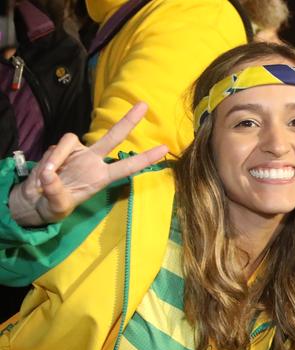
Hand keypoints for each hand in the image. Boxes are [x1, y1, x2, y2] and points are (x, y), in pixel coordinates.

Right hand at [9, 102, 168, 225]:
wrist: (35, 200)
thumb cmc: (53, 206)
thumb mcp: (56, 207)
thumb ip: (55, 192)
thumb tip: (49, 175)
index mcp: (101, 177)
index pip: (127, 166)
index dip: (146, 158)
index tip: (165, 148)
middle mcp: (93, 161)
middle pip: (113, 136)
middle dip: (129, 121)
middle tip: (144, 105)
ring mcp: (77, 152)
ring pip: (71, 139)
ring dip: (58, 157)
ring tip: (48, 177)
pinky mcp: (61, 148)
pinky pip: (56, 147)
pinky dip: (50, 159)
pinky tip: (44, 175)